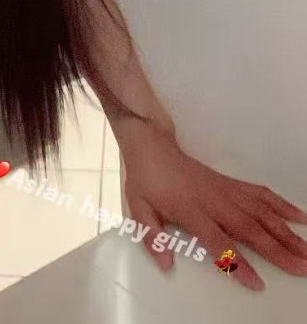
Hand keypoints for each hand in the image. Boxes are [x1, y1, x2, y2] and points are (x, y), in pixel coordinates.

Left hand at [116, 118, 306, 290]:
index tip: (257, 283)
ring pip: (261, 212)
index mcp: (191, 210)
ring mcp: (226, 190)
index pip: (218, 240)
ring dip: (286, 232)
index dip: (237, 262)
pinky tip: (300, 216)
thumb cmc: (146, 181)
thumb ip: (151, 238)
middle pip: (250, 228)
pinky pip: (260, 194)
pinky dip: (281, 205)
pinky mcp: (231, 183)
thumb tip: (165, 264)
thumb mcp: (138, 209)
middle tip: (303, 268)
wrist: (152, 146)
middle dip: (278, 251)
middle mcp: (214, 200)